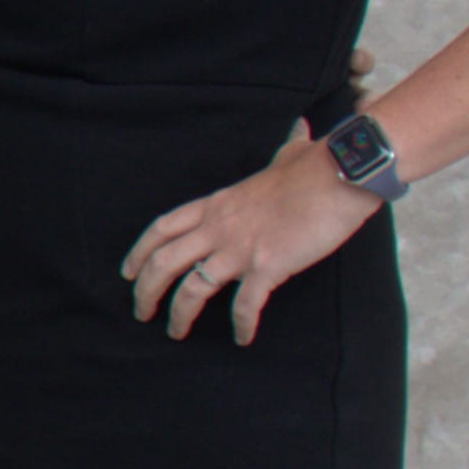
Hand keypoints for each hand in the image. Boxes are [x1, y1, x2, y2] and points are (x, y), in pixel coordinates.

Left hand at [122, 127, 381, 345]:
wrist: (340, 174)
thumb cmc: (316, 165)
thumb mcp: (289, 155)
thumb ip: (285, 149)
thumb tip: (298, 131)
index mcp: (216, 205)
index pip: (162, 228)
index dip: (140, 252)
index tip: (129, 273)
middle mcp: (218, 228)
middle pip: (164, 263)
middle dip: (146, 292)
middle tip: (141, 313)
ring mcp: (239, 249)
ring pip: (191, 290)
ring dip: (179, 315)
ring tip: (175, 332)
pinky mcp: (267, 267)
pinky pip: (245, 305)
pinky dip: (241, 325)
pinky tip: (242, 337)